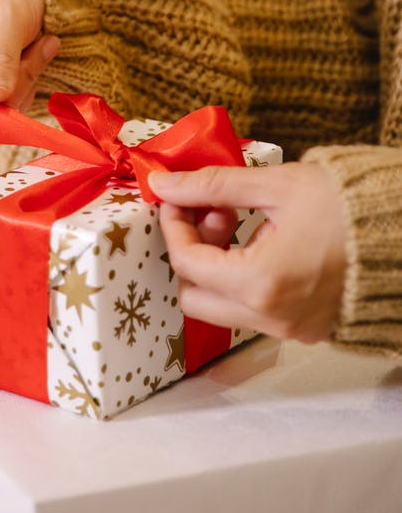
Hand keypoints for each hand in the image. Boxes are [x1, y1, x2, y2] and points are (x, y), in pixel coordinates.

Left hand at [148, 161, 346, 343]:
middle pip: (195, 298)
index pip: (187, 262)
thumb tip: (166, 184)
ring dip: (219, 266)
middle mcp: (273, 318)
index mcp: (261, 283)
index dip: (175, 225)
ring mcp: (292, 329)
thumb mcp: (275, 185)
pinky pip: (255, 312)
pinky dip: (245, 281)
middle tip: (216, 214)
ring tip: (246, 224)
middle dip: (192, 252)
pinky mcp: (307, 329)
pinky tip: (265, 243)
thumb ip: (213, 186)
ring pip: (224, 308)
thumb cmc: (347, 204)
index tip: (179, 198)